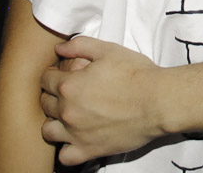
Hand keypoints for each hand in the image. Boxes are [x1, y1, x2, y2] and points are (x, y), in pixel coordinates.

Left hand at [39, 37, 161, 165]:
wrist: (158, 101)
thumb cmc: (136, 74)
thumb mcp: (108, 50)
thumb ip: (80, 45)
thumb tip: (59, 48)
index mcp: (69, 85)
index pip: (45, 79)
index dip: (52, 74)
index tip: (61, 75)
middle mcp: (68, 111)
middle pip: (45, 103)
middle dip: (52, 95)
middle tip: (68, 93)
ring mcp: (76, 134)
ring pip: (48, 131)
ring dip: (54, 122)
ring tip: (68, 116)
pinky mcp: (89, 150)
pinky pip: (64, 157)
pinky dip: (66, 149)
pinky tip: (76, 139)